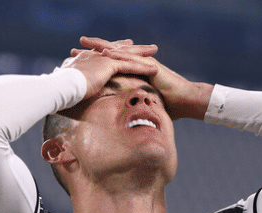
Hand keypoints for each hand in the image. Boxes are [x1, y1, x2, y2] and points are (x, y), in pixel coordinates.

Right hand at [60, 40, 158, 98]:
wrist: (61, 86)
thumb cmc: (61, 90)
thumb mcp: (66, 85)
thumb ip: (72, 86)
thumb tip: (69, 93)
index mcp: (86, 59)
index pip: (103, 52)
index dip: (114, 49)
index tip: (122, 47)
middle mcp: (95, 55)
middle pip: (117, 49)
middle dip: (131, 47)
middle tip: (143, 45)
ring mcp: (102, 59)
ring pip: (127, 54)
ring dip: (142, 53)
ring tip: (154, 51)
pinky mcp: (109, 66)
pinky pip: (130, 65)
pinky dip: (142, 67)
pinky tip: (154, 68)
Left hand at [73, 37, 212, 119]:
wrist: (185, 101)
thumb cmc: (168, 106)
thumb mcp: (142, 106)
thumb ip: (130, 107)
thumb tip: (118, 121)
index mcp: (132, 72)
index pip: (110, 64)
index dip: (94, 62)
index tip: (78, 61)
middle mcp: (137, 64)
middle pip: (111, 54)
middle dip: (93, 50)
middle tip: (76, 46)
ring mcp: (143, 64)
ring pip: (119, 52)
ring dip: (101, 47)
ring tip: (86, 43)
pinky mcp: (150, 66)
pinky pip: (131, 60)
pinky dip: (118, 56)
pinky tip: (105, 53)